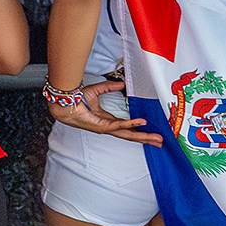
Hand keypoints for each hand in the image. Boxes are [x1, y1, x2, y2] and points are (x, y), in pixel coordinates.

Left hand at [49, 80, 168, 145]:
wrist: (66, 103)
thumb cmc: (77, 99)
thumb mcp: (98, 90)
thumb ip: (111, 87)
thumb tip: (122, 83)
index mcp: (109, 120)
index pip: (128, 127)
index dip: (140, 130)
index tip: (151, 131)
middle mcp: (109, 126)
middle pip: (131, 135)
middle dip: (146, 138)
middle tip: (160, 142)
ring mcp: (106, 128)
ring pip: (128, 135)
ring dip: (143, 136)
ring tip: (156, 138)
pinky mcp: (102, 126)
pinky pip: (120, 125)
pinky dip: (131, 124)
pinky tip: (141, 123)